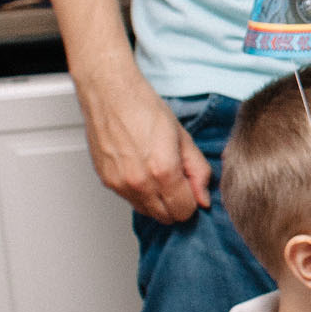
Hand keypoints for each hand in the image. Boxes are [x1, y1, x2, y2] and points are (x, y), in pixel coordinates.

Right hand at [79, 74, 211, 220]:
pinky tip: (141, 170)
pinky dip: (139, 193)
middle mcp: (139, 183)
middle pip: (166, 217)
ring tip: (157, 173)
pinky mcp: (106, 182)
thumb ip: (198, 171)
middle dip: (176, 204)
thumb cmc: (145, 109)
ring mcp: (120, 184)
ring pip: (147, 212)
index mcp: (163, 171)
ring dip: (157, 201)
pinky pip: (129, 200)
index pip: (185, 211)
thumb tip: (203, 198)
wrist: (111, 94)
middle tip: (176, 180)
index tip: (190, 186)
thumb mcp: (183, 137)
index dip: (192, 200)